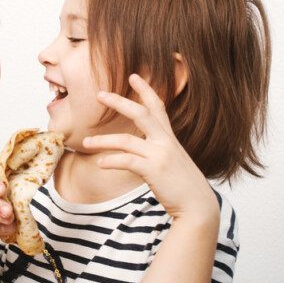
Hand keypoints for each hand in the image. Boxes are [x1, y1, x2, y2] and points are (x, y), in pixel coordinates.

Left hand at [82, 73, 217, 219]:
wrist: (198, 206)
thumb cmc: (183, 186)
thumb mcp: (172, 162)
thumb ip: (157, 152)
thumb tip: (141, 150)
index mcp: (169, 138)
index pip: (157, 107)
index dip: (146, 90)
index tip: (133, 76)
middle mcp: (165, 142)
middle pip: (141, 113)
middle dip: (119, 102)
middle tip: (99, 94)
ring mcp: (160, 155)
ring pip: (126, 140)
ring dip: (102, 141)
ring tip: (85, 143)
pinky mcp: (154, 171)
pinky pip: (127, 161)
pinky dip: (111, 161)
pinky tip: (100, 163)